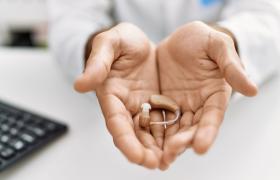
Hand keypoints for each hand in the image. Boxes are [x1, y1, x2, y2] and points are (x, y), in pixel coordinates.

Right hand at [74, 23, 164, 168]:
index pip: (116, 122)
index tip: (136, 156)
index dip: (125, 140)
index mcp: (112, 94)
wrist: (139, 41)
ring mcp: (143, 106)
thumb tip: (80, 85)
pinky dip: (170, 134)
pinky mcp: (158, 104)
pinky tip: (179, 143)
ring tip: (168, 160)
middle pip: (133, 134)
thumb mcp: (110, 43)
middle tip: (156, 164)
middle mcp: (127, 106)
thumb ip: (98, 63)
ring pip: (149, 132)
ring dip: (157, 148)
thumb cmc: (122, 41)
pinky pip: (164, 121)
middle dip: (143, 151)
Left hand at [157, 21, 257, 167]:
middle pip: (192, 128)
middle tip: (171, 153)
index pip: (213, 117)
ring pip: (174, 129)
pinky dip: (152, 132)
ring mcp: (179, 106)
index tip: (200, 148)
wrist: (180, 38)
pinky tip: (143, 142)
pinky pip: (157, 119)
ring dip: (167, 144)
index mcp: (215, 94)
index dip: (207, 132)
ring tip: (158, 157)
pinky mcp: (162, 104)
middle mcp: (198, 105)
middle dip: (183, 143)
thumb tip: (253, 90)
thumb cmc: (203, 39)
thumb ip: (232, 66)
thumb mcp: (218, 46)